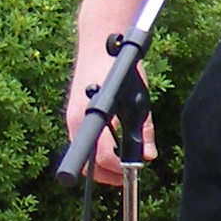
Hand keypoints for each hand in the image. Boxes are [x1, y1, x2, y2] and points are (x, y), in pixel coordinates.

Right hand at [62, 51, 152, 186]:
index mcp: (94, 117)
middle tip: (129, 173)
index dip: (119, 170)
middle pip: (87, 166)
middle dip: (108, 175)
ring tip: (124, 162)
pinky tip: (115, 146)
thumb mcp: (139, 100)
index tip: (132, 172)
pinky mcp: (72, 117)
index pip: (102, 157)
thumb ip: (143, 131)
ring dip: (101, 166)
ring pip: (83, 157)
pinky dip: (97, 152)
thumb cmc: (119, 70)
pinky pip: (83, 144)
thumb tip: (148, 157)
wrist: (98, 45)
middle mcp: (77, 122)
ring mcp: (72, 120)